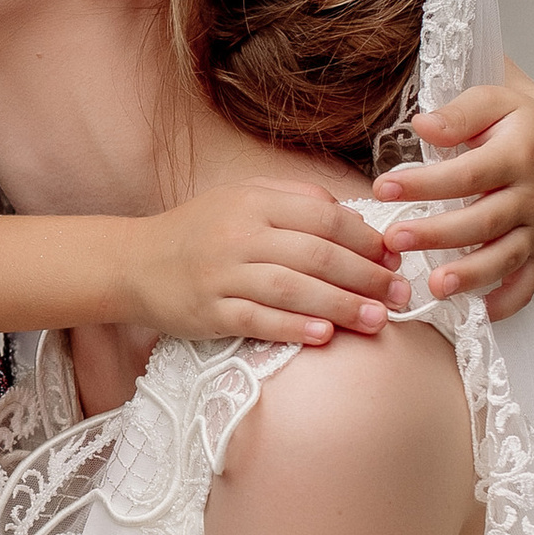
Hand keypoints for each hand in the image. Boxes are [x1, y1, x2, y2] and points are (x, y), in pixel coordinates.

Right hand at [128, 172, 408, 346]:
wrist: (133, 262)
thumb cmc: (199, 232)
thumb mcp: (242, 198)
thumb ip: (296, 201)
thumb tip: (356, 220)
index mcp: (254, 202)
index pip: (325, 218)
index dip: (366, 240)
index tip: (394, 259)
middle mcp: (238, 235)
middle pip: (316, 255)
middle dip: (366, 277)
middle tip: (400, 295)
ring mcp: (222, 275)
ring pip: (292, 290)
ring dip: (341, 306)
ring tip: (378, 321)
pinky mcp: (209, 312)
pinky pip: (258, 321)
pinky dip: (294, 329)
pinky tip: (325, 337)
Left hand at [372, 66, 533, 313]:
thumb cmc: (518, 118)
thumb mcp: (493, 99)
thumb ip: (459, 114)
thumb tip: (422, 126)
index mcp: (519, 154)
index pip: (467, 174)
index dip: (424, 184)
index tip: (382, 188)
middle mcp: (533, 195)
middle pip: (484, 221)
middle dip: (437, 234)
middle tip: (393, 240)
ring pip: (507, 257)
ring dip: (472, 275)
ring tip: (436, 286)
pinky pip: (529, 280)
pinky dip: (509, 301)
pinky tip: (481, 312)